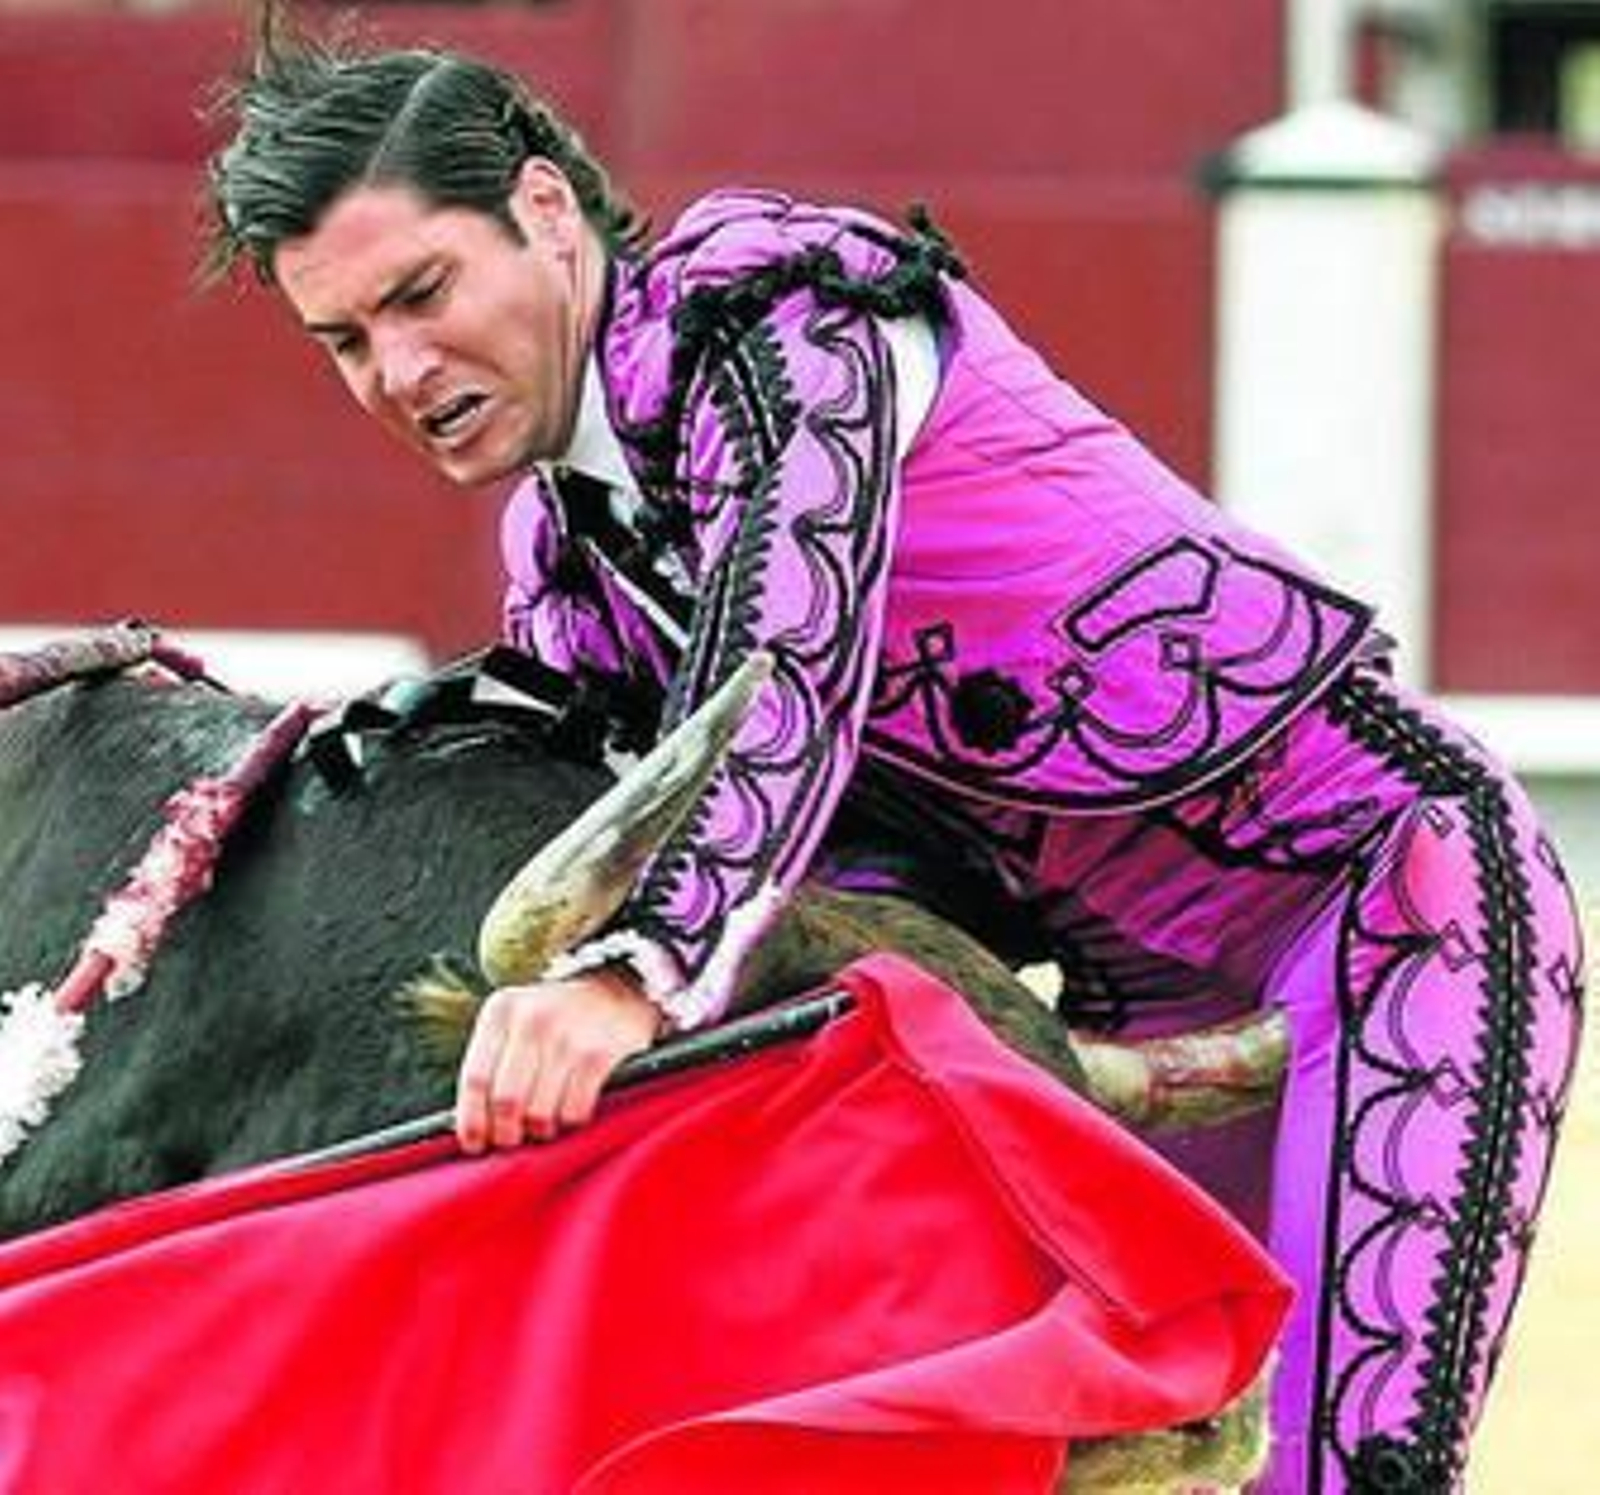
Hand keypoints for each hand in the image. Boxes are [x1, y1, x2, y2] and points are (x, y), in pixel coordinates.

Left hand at [454, 968, 662, 1152]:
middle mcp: (532, 1019)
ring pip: (539, 1113)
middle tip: (513, 1139)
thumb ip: (492, 1061)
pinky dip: (569, 1122)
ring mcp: (568, 1037)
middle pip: (506, 1101)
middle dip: (507, 1133)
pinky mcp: (599, 1055)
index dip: (471, 1120)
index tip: (474, 1144)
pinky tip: (569, 1109)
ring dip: (540, 1130)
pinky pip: (573, 1111)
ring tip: (543, 1124)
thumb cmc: (557, 1018)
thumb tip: (471, 1125)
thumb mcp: (515, 1020)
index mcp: (502, 1010)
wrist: (618, 992)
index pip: (475, 1078)